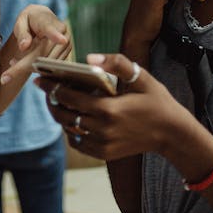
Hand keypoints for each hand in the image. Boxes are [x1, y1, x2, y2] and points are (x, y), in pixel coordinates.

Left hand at [0, 5, 70, 84]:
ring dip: (30, 68)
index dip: (56, 36)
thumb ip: (22, 33)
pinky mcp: (66, 56)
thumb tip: (24, 46)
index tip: (62, 40)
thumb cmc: (30, 20)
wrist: (43, 18)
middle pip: (44, 55)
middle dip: (25, 66)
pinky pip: (51, 69)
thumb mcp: (21, 22)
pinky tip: (26, 63)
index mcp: (49, 22)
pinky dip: (37, 69)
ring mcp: (67, 46)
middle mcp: (63, 34)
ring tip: (15, 62)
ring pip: (46, 65)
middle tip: (5, 75)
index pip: (52, 30)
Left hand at [36, 52, 192, 162]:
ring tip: (55, 102)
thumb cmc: (156, 101)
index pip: (69, 98)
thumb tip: (89, 58)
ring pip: (69, 130)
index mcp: (108, 109)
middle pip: (64, 115)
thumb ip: (116, 63)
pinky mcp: (105, 154)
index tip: (40, 79)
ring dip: (60, 116)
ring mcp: (103, 144)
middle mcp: (102, 130)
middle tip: (45, 89)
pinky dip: (71, 132)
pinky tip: (71, 119)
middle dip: (51, 101)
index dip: (52, 87)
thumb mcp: (141, 76)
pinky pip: (79, 143)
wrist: (172, 133)